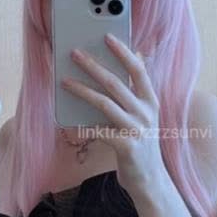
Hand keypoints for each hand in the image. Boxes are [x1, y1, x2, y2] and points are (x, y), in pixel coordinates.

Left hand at [61, 36, 167, 195]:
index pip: (138, 71)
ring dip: (82, 90)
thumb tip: (135, 58)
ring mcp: (137, 130)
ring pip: (105, 104)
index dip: (123, 52)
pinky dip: (82, 125)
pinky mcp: (126, 147)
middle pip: (116, 83)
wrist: (150, 180)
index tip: (106, 36)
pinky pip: (99, 131)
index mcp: (151, 102)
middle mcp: (146, 113)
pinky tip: (69, 120)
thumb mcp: (144, 116)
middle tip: (74, 53)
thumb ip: (137, 91)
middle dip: (93, 66)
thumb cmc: (141, 144)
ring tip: (65, 81)